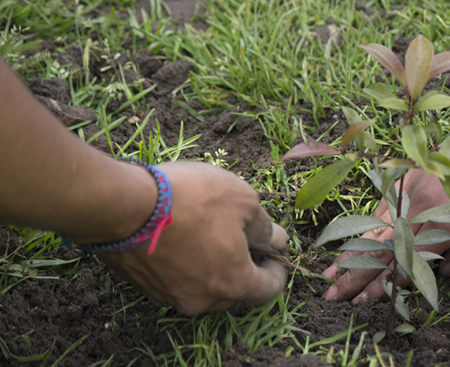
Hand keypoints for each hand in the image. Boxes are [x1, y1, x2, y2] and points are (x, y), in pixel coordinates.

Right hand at [98, 162, 287, 314]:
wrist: (123, 205)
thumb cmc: (191, 199)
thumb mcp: (242, 200)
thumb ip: (264, 227)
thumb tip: (276, 240)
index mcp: (232, 283)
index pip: (267, 291)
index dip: (276, 273)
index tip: (274, 256)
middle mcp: (202, 299)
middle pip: (233, 290)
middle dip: (243, 267)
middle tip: (241, 239)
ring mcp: (170, 295)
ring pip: (203, 286)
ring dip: (212, 265)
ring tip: (208, 233)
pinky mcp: (144, 285)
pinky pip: (176, 278)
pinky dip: (185, 263)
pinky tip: (180, 236)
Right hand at [323, 131, 449, 302]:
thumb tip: (441, 272)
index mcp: (440, 220)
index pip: (404, 259)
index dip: (382, 281)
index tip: (363, 300)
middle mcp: (418, 205)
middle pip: (380, 246)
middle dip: (355, 273)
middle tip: (331, 294)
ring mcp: (409, 188)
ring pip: (375, 226)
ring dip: (352, 251)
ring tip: (331, 271)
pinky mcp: (409, 175)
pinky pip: (383, 205)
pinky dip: (366, 225)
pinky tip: (353, 237)